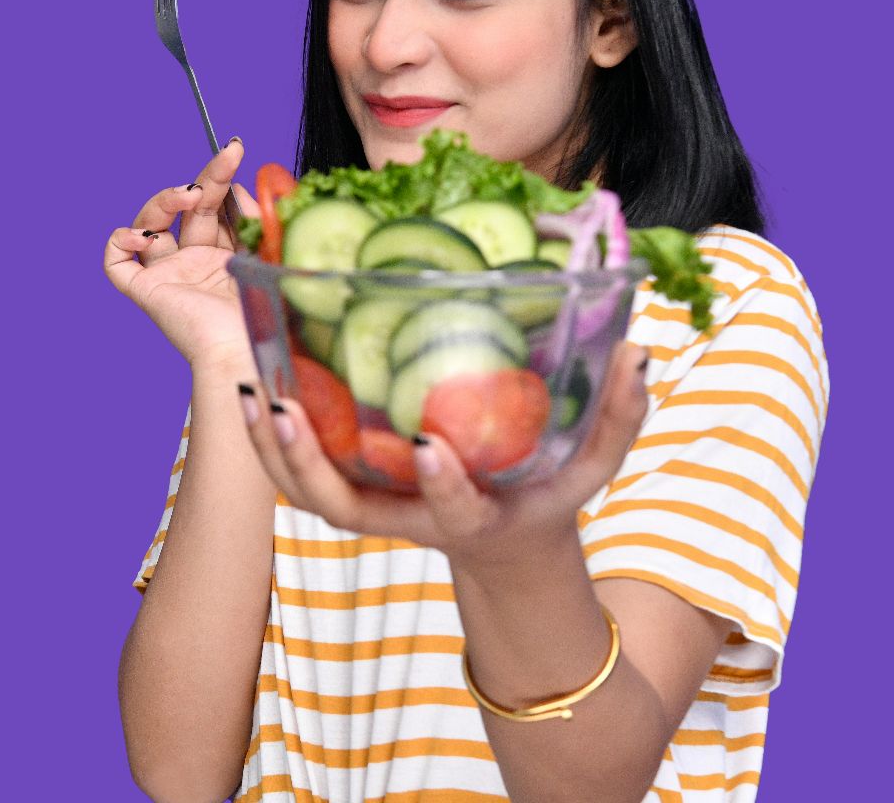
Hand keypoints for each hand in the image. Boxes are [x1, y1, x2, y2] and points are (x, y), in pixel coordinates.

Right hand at [103, 138, 258, 367]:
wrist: (245, 353)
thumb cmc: (268, 318)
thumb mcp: (270, 255)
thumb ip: (258, 221)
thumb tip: (242, 188)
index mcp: (230, 261)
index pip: (219, 210)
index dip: (225, 184)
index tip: (239, 160)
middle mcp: (197, 266)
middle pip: (189, 211)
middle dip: (206, 179)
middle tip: (226, 155)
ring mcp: (170, 277)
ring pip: (152, 224)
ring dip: (165, 199)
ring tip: (189, 195)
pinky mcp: (146, 292)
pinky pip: (116, 263)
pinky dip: (119, 241)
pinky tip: (145, 235)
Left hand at [240, 339, 651, 570]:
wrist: (507, 542)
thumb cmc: (550, 492)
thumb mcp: (593, 464)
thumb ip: (618, 413)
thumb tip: (638, 351)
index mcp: (475, 517)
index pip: (456, 509)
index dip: (441, 484)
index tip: (429, 445)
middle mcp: (414, 519)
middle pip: (346, 508)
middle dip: (311, 464)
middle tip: (285, 410)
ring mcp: (379, 507)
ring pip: (310, 494)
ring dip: (274, 451)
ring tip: (254, 392)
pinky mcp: (358, 489)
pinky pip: (302, 473)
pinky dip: (273, 439)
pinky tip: (255, 385)